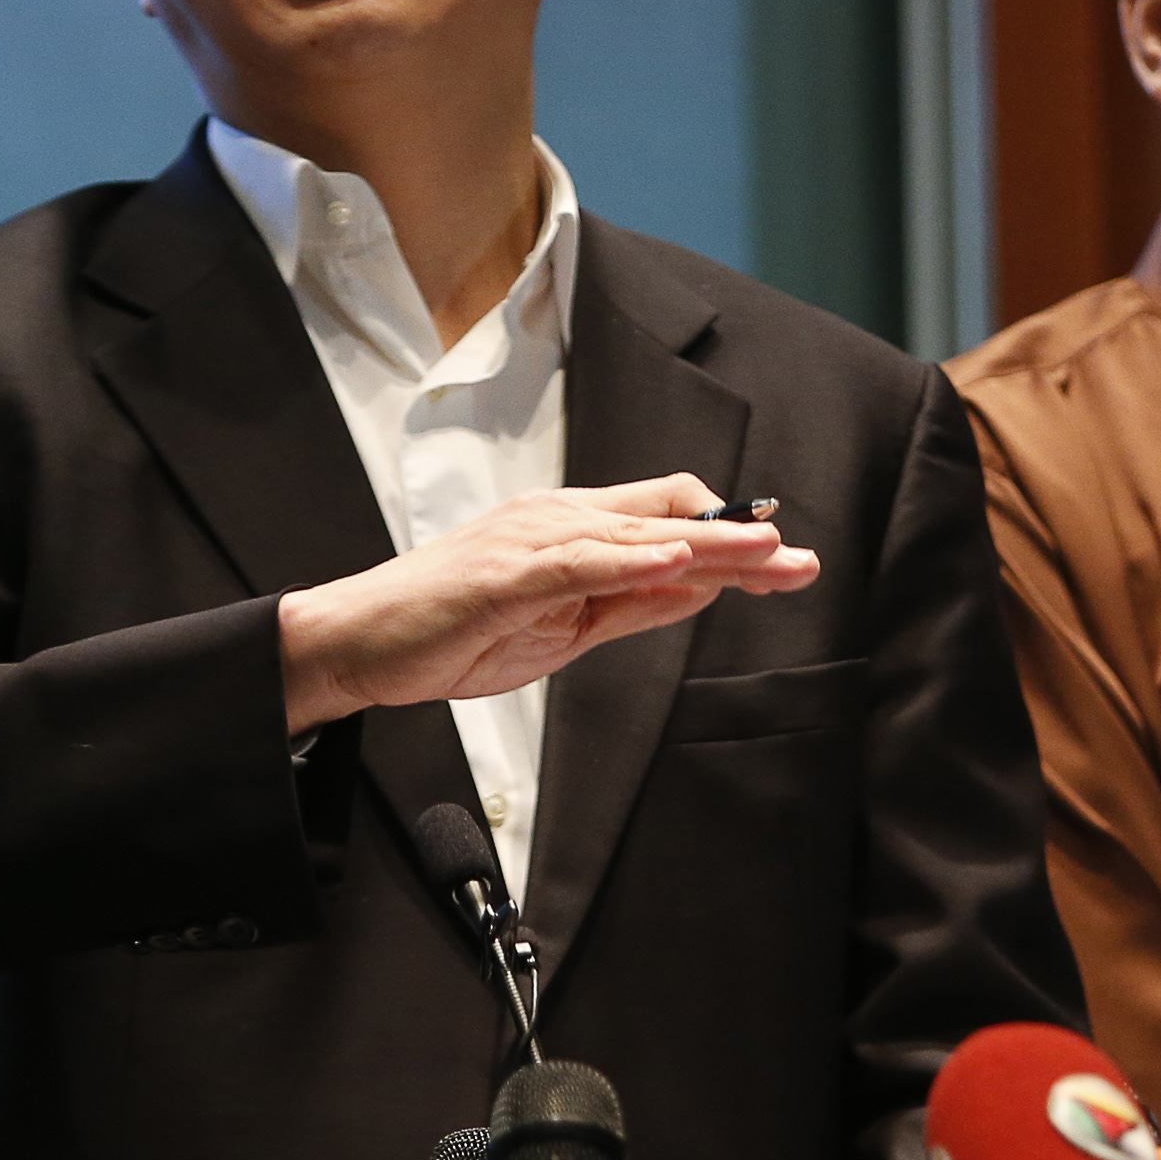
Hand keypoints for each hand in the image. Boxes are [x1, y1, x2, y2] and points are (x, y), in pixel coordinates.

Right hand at [275, 474, 817, 732]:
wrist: (359, 644)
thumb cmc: (455, 632)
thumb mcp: (565, 629)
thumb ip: (632, 605)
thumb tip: (702, 590)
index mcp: (574, 530)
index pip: (669, 516)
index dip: (730, 536)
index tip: (783, 562)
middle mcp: (559, 519)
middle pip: (668, 516)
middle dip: (740, 540)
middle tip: (801, 562)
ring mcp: (531, 540)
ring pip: (637, 533)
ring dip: (706, 544)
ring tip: (765, 552)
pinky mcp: (505, 572)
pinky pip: (580, 562)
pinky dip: (633, 560)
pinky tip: (679, 561)